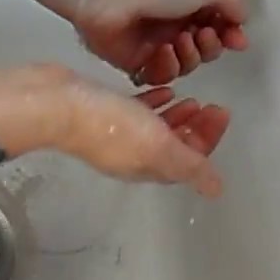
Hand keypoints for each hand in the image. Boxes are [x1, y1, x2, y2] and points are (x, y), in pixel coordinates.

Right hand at [56, 72, 226, 197]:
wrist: (57, 104)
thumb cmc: (110, 125)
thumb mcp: (158, 147)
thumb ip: (189, 165)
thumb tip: (216, 190)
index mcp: (149, 168)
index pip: (189, 162)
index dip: (209, 139)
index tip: (221, 112)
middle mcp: (134, 157)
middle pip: (175, 147)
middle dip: (197, 128)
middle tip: (212, 105)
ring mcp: (117, 137)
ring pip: (157, 131)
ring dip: (178, 117)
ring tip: (191, 97)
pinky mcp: (104, 114)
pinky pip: (137, 113)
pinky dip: (155, 104)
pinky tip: (163, 89)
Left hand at [73, 0, 249, 85]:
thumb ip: (233, 2)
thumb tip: (241, 21)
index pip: (218, 25)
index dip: (229, 35)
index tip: (237, 41)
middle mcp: (173, 21)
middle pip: (204, 51)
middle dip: (210, 47)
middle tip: (202, 34)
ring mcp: (153, 43)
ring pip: (184, 67)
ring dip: (190, 58)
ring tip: (180, 40)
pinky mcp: (134, 61)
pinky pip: (159, 77)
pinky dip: (166, 67)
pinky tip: (162, 51)